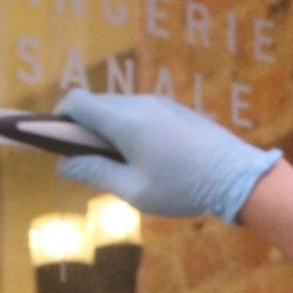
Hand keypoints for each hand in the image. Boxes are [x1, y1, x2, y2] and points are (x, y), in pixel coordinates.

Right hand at [54, 89, 282, 222]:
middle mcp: (139, 103)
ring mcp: (160, 103)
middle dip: (84, 129)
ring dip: (109, 130)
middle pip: (97, 105)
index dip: (58, 118)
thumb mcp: (133, 189)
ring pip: (120, 109)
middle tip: (86, 162)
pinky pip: (142, 113)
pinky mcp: (176, 110)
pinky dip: (131, 129)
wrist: (237, 178)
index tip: (54, 141)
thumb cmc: (182, 187)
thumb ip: (95, 173)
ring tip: (121, 165)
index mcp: (123, 120)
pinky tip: (146, 159)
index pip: (76, 102)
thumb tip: (64, 166)